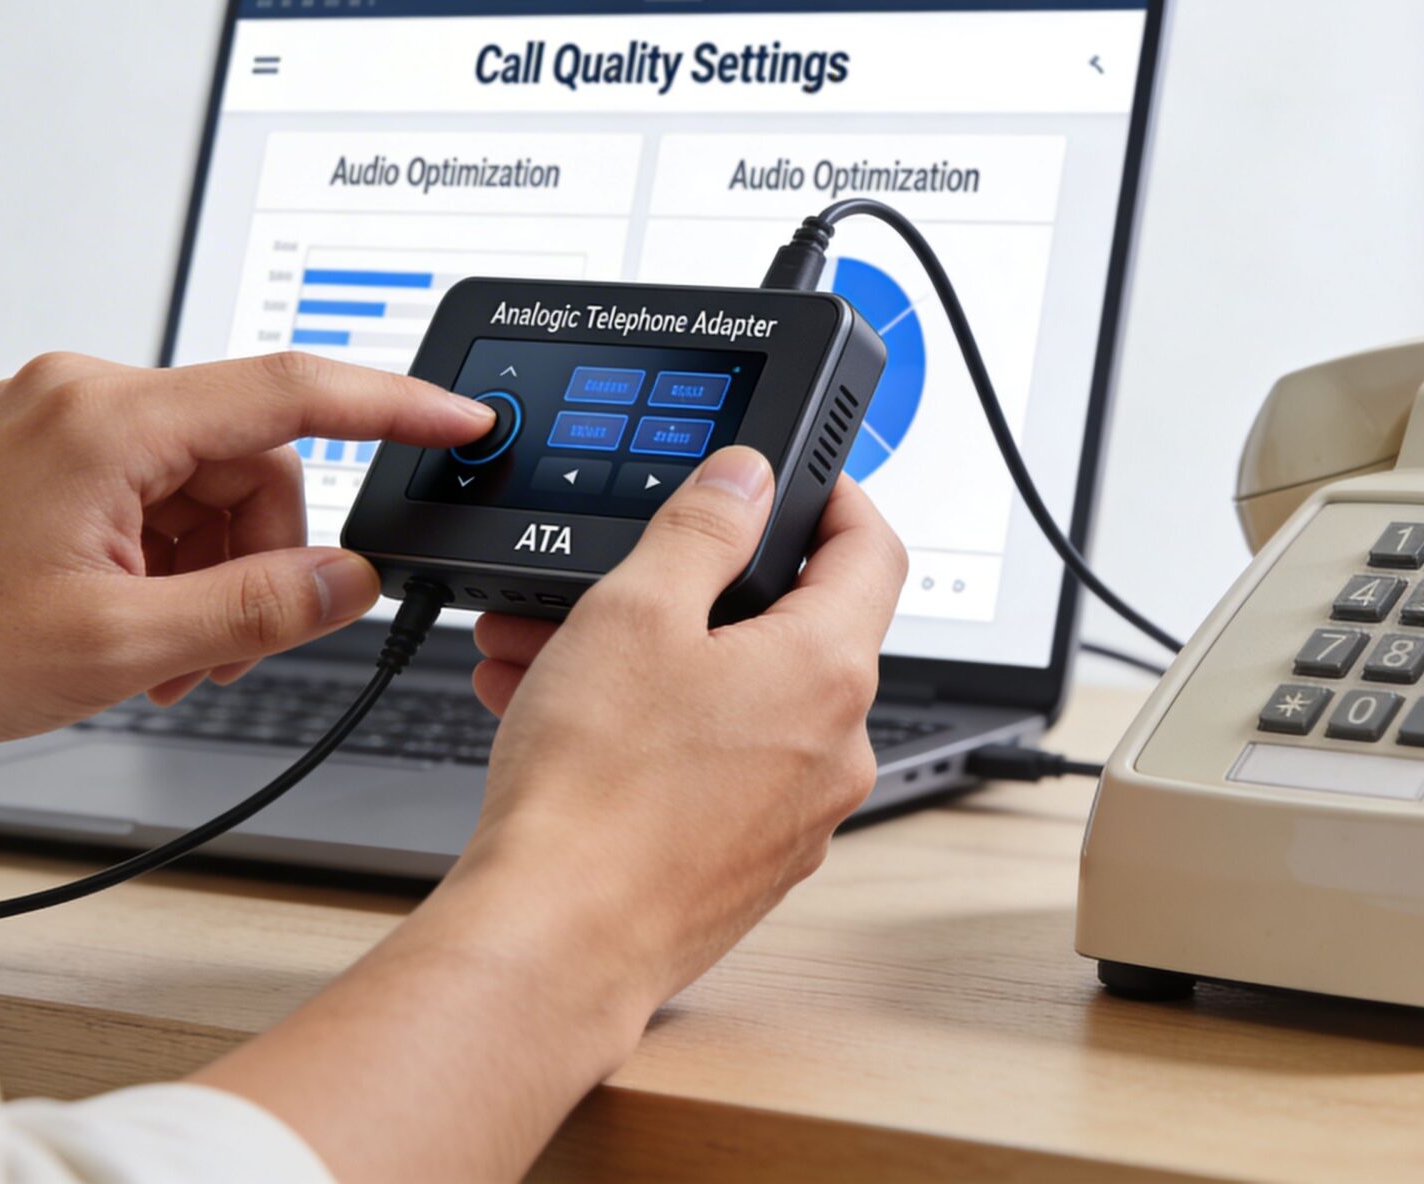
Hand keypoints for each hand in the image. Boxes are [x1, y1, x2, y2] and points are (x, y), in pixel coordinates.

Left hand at [0, 350, 492, 776]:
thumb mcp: (124, 644)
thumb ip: (261, 608)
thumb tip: (352, 581)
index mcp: (110, 418)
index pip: (295, 389)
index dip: (396, 407)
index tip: (460, 421)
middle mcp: (84, 397)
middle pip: (252, 460)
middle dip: (263, 557)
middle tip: (230, 641)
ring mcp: (57, 422)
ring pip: (206, 486)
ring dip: (213, 573)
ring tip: (168, 652)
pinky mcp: (40, 456)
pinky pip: (153, 495)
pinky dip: (167, 564)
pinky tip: (137, 628)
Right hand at [191, 451, 903, 1181]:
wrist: (553, 944)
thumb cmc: (595, 794)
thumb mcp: (636, 613)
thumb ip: (702, 527)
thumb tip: (747, 479)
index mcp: (830, 673)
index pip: (873, 551)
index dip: (837, 498)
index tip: (792, 481)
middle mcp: (837, 750)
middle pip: (790, 629)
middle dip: (694, 591)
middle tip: (616, 577)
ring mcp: (798, 817)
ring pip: (736, 702)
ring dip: (653, 662)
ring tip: (550, 652)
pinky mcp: (750, 865)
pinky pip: (715, 769)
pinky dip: (654, 732)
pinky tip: (565, 721)